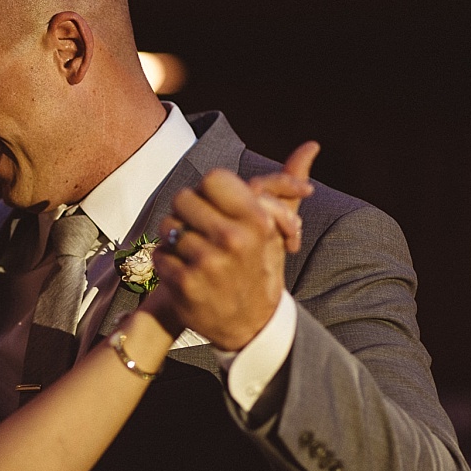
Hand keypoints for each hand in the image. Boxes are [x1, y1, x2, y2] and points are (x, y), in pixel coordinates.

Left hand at [153, 143, 318, 350]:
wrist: (251, 326)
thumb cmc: (261, 269)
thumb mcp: (278, 228)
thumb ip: (286, 185)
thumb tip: (311, 144)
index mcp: (255, 221)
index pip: (213, 179)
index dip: (209, 191)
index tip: (215, 208)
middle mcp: (232, 239)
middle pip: (184, 198)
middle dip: (188, 213)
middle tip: (199, 230)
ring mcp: (207, 262)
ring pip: (168, 227)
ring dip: (176, 238)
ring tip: (193, 252)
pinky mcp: (185, 284)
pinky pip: (160, 254)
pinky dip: (166, 261)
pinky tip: (184, 271)